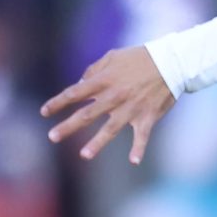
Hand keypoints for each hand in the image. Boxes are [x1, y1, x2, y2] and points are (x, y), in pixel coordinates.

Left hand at [42, 45, 176, 163]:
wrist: (172, 62)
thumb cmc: (140, 58)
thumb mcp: (114, 56)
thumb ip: (94, 70)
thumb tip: (80, 84)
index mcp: (105, 80)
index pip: (75, 93)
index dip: (58, 102)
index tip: (44, 112)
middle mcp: (115, 96)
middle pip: (87, 114)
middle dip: (68, 126)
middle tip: (52, 136)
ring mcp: (131, 109)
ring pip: (111, 129)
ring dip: (97, 143)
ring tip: (84, 155)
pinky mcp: (147, 117)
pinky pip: (142, 136)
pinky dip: (139, 148)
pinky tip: (134, 161)